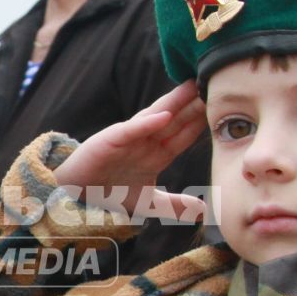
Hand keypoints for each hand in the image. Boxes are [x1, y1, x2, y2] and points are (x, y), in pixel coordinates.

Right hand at [51, 81, 207, 225]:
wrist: (73, 196)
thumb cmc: (108, 194)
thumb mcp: (147, 203)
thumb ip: (173, 205)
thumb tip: (202, 210)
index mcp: (156, 153)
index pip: (184, 135)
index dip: (201, 122)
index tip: (223, 109)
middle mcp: (144, 141)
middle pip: (174, 120)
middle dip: (193, 105)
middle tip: (214, 86)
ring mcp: (128, 138)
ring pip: (155, 117)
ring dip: (174, 104)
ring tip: (192, 88)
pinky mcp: (110, 140)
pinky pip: (131, 129)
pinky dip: (146, 123)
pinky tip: (164, 115)